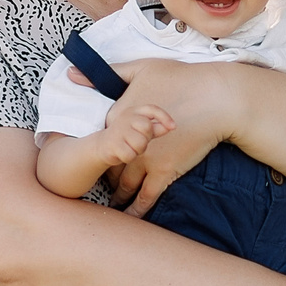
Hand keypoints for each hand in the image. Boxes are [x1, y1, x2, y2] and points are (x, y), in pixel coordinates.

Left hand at [95, 59, 241, 214]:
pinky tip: (131, 217)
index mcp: (117, 117)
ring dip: (117, 197)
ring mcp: (144, 159)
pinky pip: (145, 197)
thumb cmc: (181, 78)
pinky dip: (136, 209)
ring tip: (114, 207)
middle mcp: (126, 142)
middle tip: (103, 187)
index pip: (102, 140)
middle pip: (109, 165)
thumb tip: (70, 72)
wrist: (214, 97)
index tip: (100, 158)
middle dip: (105, 177)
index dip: (102, 150)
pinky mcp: (164, 172)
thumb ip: (109, 73)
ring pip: (123, 185)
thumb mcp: (141, 68)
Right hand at [95, 101, 174, 167]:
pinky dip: (129, 157)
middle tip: (138, 141)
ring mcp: (118, 129)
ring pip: (140, 143)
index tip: (173, 127)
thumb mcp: (142, 130)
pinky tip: (122, 153)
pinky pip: (130, 154)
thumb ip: (156, 127)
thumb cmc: (127, 137)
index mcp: (134, 111)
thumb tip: (171, 126)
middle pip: (147, 128)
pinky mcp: (112, 143)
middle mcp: (125, 117)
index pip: (152, 109)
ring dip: (138, 150)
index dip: (164, 117)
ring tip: (130, 147)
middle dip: (146, 139)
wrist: (103, 145)